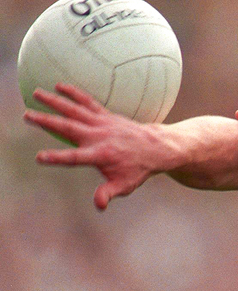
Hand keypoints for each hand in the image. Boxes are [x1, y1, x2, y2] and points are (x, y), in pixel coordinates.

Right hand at [24, 84, 171, 209]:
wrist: (156, 148)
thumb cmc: (138, 169)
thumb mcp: (124, 185)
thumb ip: (108, 193)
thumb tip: (99, 205)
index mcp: (101, 155)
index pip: (76, 158)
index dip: (58, 157)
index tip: (40, 157)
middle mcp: (99, 137)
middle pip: (69, 128)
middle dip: (48, 122)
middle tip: (27, 115)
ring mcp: (102, 124)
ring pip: (75, 111)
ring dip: (55, 102)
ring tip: (36, 93)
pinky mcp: (106, 116)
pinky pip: (88, 102)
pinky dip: (74, 93)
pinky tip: (59, 85)